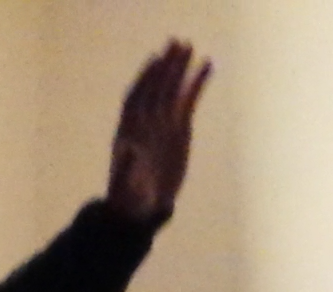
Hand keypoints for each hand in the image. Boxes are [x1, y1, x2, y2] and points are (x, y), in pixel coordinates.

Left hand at [105, 40, 211, 222]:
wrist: (142, 208)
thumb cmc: (129, 199)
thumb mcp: (125, 187)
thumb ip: (125, 169)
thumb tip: (127, 150)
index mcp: (129, 132)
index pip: (136, 100)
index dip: (144, 80)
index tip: (154, 61)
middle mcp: (145, 123)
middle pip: (155, 89)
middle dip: (165, 67)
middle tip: (178, 43)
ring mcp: (163, 124)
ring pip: (171, 91)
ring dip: (180, 69)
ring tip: (190, 47)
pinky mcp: (178, 129)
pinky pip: (187, 101)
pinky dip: (196, 84)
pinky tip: (207, 66)